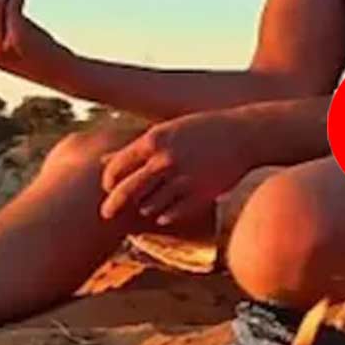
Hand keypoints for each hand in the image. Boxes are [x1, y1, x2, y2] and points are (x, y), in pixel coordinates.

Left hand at [99, 111, 255, 226]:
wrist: (243, 135)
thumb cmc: (201, 129)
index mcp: (154, 140)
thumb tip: (101, 161)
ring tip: (143, 206)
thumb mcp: (166, 131)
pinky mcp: (200, 195)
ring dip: (143, 208)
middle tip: (105, 214)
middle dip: (113, 204)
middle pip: (128, 190)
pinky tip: (163, 212)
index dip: (108, 180)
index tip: (108, 186)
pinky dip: (164, 215)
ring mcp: (183, 179)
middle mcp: (166, 160)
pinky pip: (172, 213)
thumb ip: (134, 148)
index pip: (117, 166)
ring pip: (149, 205)